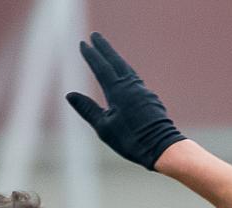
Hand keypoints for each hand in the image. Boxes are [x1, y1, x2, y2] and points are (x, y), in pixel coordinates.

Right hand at [64, 33, 185, 170]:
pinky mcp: (149, 98)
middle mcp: (131, 86)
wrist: (161, 146)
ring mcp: (142, 90)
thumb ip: (87, 109)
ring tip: (107, 52)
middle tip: (95, 36)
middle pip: (116, 61)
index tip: (83, 43)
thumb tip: (70, 95)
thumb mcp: (103, 127)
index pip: (101, 68)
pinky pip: (134, 79)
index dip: (91, 55)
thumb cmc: (130, 140)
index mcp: (118, 92)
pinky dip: (125, 71)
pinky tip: (124, 75)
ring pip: (126, 69)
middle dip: (104, 48)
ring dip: (115, 58)